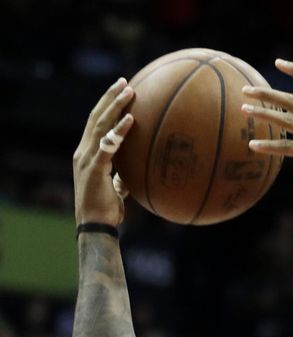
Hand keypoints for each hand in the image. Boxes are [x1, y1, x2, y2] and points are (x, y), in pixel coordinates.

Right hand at [73, 78, 134, 224]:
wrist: (95, 225)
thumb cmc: (106, 209)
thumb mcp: (116, 189)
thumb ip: (122, 178)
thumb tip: (135, 176)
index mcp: (88, 154)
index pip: (95, 124)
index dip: (106, 106)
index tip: (120, 91)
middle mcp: (84, 151)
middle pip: (95, 117)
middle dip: (109, 97)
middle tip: (124, 81)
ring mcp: (87, 158)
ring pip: (100, 125)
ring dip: (115, 106)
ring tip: (130, 91)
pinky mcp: (94, 167)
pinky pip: (109, 145)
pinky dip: (120, 130)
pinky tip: (132, 119)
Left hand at [243, 60, 292, 213]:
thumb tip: (286, 124)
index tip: (278, 62)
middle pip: (291, 100)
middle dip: (266, 93)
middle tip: (245, 90)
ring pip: (286, 120)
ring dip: (263, 114)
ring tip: (244, 110)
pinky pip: (286, 146)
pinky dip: (268, 146)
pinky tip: (253, 146)